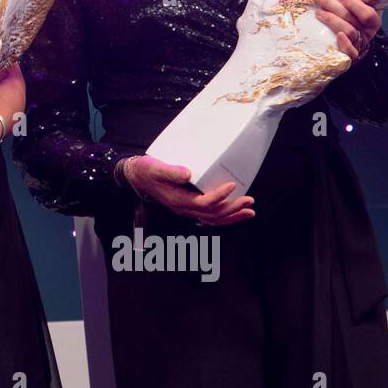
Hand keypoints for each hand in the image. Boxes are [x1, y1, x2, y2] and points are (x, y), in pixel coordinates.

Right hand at [122, 155, 254, 225]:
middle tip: (249, 201)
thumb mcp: (155, 168)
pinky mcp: (189, 206)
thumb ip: (171, 172)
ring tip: (250, 211)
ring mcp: (187, 210)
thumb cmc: (146, 171)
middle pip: (213, 214)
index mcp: (178, 200)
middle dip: (233, 209)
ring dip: (233, 216)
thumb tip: (188, 174)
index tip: (232, 186)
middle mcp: (184, 209)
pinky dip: (225, 216)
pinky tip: (236, 212)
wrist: (137, 177)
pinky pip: (209, 216)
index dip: (219, 196)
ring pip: (213, 219)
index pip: (203, 203)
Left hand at [313, 0, 379, 62]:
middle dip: (333, 6)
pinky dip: (345, 45)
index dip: (356, 5)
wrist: (348, 46)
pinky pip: (350, 53)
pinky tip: (338, 36)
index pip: (368, 14)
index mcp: (371, 22)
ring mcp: (358, 45)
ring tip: (318, 12)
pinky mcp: (349, 57)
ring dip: (332, 20)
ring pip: (349, 32)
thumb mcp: (355, 10)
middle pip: (352, 20)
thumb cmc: (349, 21)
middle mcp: (366, 34)